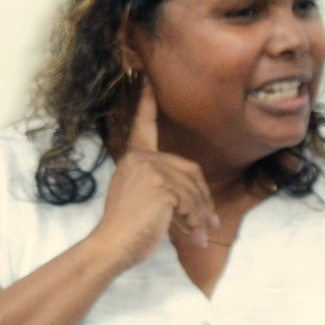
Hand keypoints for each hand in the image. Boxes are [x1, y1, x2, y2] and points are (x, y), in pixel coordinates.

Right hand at [87, 79, 222, 269]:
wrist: (113, 245)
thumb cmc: (128, 229)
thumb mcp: (146, 200)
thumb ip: (166, 188)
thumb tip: (202, 203)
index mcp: (133, 157)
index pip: (143, 126)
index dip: (146, 103)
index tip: (147, 79)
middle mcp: (140, 158)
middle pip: (189, 171)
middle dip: (203, 200)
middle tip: (211, 223)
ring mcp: (150, 169)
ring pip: (193, 189)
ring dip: (201, 216)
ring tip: (200, 236)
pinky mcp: (160, 184)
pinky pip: (191, 201)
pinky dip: (196, 221)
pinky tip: (193, 237)